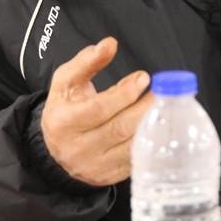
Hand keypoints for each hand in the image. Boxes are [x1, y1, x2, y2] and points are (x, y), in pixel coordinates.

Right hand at [40, 36, 151, 185]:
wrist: (54, 151)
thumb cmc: (65, 109)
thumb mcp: (66, 82)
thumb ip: (87, 62)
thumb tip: (110, 44)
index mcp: (64, 122)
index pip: (98, 109)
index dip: (124, 93)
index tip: (143, 78)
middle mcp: (78, 148)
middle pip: (119, 128)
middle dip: (144, 108)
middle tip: (163, 92)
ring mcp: (95, 166)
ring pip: (130, 145)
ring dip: (152, 124)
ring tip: (166, 106)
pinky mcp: (110, 176)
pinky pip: (135, 160)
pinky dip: (151, 143)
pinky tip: (161, 127)